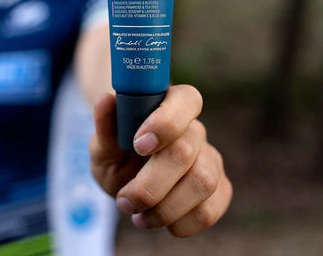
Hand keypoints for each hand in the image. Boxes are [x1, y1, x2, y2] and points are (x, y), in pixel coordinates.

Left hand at [89, 85, 232, 236]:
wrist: (127, 177)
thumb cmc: (117, 153)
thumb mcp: (103, 142)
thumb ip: (106, 125)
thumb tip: (105, 100)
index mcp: (170, 105)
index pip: (186, 100)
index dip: (165, 123)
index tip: (138, 145)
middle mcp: (195, 130)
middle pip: (186, 150)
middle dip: (151, 183)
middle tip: (125, 200)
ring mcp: (210, 159)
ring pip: (202, 182)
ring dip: (165, 208)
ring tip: (138, 214)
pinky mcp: (218, 189)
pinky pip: (210, 209)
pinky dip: (180, 224)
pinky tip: (158, 220)